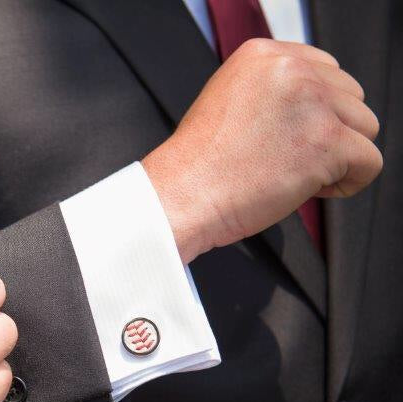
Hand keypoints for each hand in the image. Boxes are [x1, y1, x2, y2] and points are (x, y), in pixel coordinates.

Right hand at [142, 38, 381, 262]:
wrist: (181, 195)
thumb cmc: (197, 164)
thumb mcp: (228, 100)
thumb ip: (272, 91)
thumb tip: (315, 108)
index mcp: (263, 55)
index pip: (327, 71)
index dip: (314, 112)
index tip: (287, 136)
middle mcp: (291, 69)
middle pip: (351, 98)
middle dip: (327, 132)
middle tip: (285, 159)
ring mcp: (312, 104)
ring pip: (365, 128)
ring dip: (338, 157)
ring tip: (295, 174)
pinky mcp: (327, 142)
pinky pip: (370, 163)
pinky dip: (348, 183)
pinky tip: (311, 190)